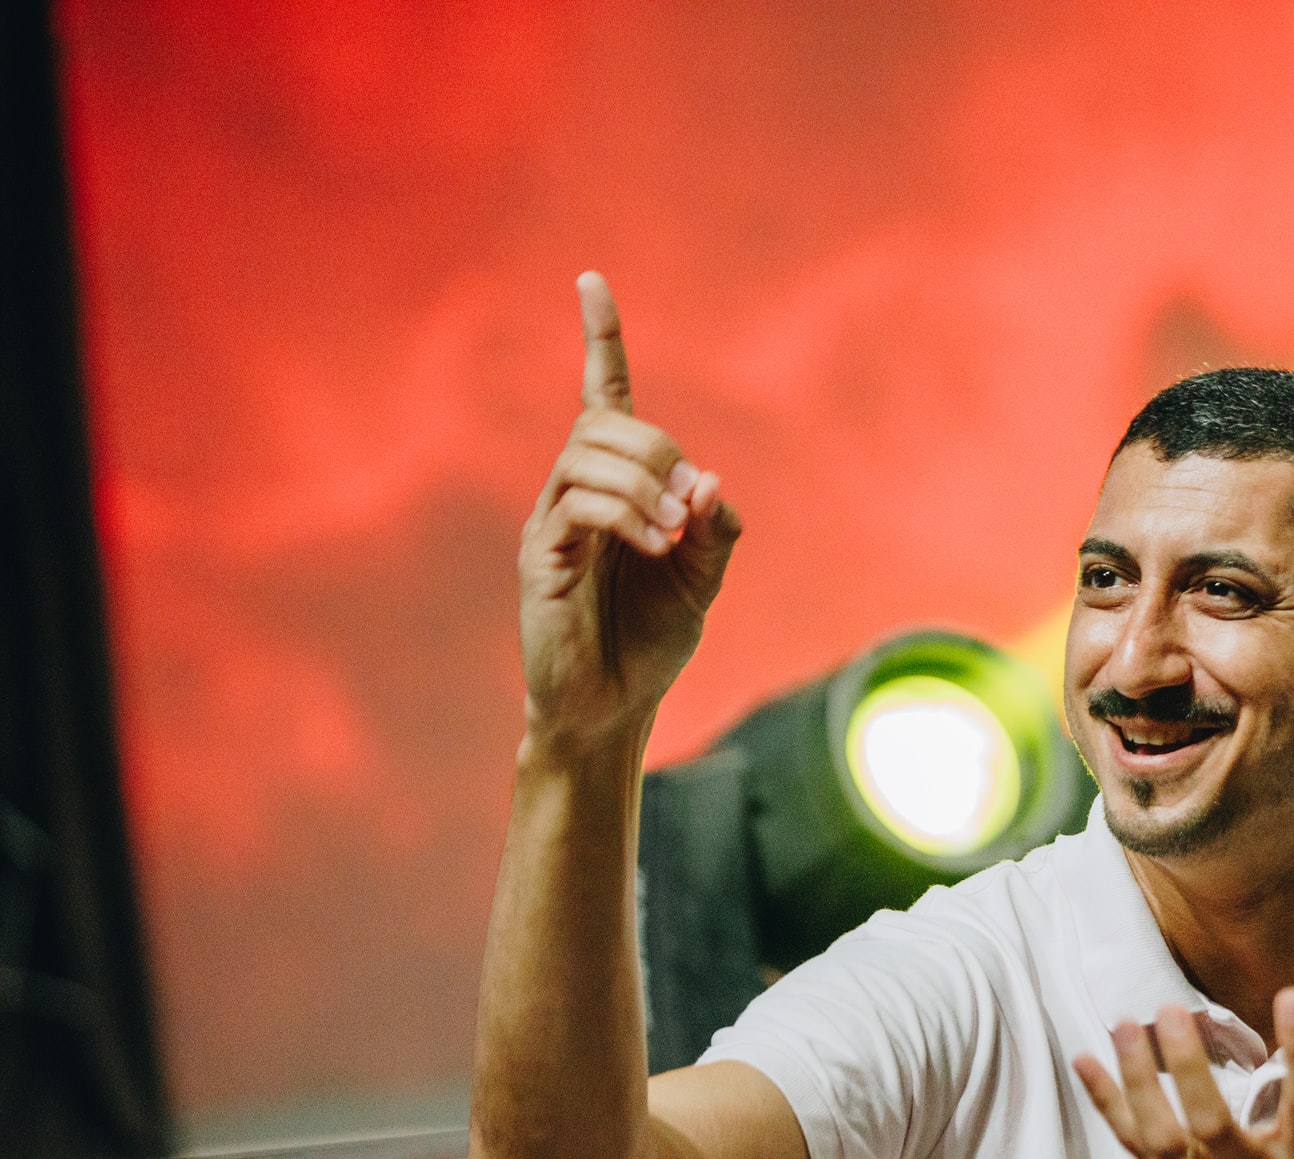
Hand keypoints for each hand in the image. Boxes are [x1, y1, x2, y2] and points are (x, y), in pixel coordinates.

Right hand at [516, 272, 741, 746]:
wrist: (612, 706)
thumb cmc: (651, 641)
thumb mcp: (703, 580)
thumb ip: (716, 528)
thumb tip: (711, 478)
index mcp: (615, 486)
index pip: (601, 395)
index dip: (598, 338)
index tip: (591, 280)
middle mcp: (574, 491)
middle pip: (606, 425)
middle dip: (659, 451)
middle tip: (691, 509)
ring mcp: (552, 522)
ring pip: (590, 456)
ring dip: (646, 483)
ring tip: (672, 535)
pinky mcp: (541, 557)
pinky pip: (578, 504)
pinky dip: (626, 515)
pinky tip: (654, 547)